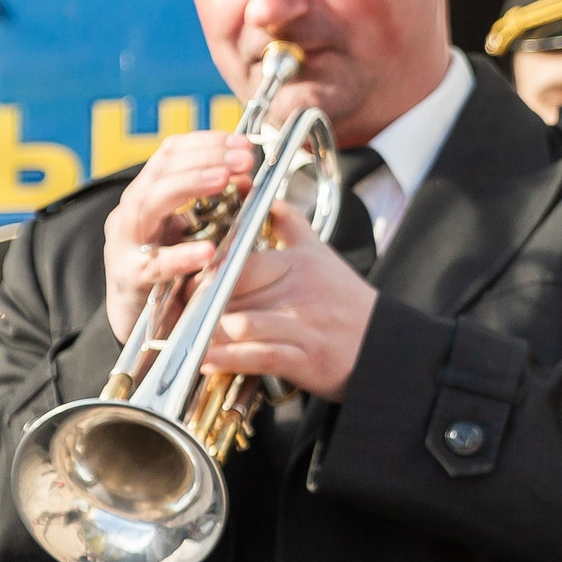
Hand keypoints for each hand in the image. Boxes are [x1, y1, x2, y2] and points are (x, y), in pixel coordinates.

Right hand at [103, 131, 258, 342]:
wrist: (140, 321)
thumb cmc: (171, 269)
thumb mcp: (193, 230)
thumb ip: (215, 204)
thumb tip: (247, 178)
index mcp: (148, 196)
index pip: (170, 154)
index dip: (205, 142)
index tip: (242, 143)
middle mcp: (132, 213)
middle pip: (161, 172)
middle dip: (205, 160)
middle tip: (243, 158)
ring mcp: (126, 244)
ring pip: (149, 204)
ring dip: (189, 186)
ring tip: (224, 181)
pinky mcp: (130, 278)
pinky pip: (154, 265)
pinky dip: (181, 256)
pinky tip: (209, 251)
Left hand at [200, 202, 380, 399]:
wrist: (386, 345)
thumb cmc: (349, 302)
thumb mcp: (323, 256)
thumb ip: (292, 226)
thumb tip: (270, 200)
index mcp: (298, 264)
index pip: (240, 261)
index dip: (207, 272)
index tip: (188, 281)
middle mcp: (299, 292)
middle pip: (233, 293)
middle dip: (197, 304)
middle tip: (174, 311)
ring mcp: (302, 326)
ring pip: (241, 324)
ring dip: (207, 333)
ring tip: (184, 337)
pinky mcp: (306, 358)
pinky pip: (259, 357)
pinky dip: (229, 359)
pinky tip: (207, 360)